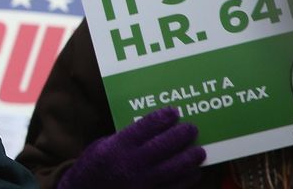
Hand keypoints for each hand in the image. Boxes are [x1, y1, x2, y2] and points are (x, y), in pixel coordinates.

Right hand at [59, 107, 205, 188]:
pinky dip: (187, 178)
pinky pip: (174, 187)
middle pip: (163, 146)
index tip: (174, 111)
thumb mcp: (102, 146)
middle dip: (181, 135)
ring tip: (199, 151)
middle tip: (192, 128)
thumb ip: (125, 138)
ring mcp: (141, 182)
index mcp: (116, 147)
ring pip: (174, 168)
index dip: (162, 118)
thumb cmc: (93, 167)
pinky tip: (193, 171)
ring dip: (190, 158)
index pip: (145, 127)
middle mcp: (130, 164)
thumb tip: (153, 129)